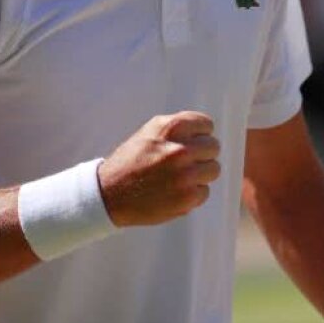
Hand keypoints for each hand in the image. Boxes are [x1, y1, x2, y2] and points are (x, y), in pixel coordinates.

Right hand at [97, 111, 220, 226]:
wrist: (110, 194)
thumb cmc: (131, 161)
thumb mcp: (150, 132)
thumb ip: (178, 128)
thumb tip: (205, 132)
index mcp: (170, 128)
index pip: (206, 124)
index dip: (200, 133)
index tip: (193, 141)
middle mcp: (180, 150)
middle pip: (213, 147)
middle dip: (202, 153)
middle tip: (187, 161)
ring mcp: (185, 175)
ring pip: (213, 169)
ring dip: (201, 173)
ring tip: (181, 177)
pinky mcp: (187, 198)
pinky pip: (205, 191)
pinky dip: (193, 194)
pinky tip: (175, 191)